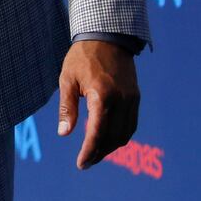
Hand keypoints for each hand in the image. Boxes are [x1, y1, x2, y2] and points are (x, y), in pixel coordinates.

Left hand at [57, 39, 139, 169]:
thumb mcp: (67, 79)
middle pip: (112, 138)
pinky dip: (120, 136)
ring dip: (110, 148)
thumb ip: (67, 107)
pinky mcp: (136, 97)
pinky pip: (131, 124)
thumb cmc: (82, 57)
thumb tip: (64, 133)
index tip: (81, 164)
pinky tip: (108, 140)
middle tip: (85, 162)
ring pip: (125, 134)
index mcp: (102, 95)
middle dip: (99, 153)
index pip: (97, 133)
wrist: (107, 36)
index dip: (89, 151)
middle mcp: (121, 100)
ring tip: (95, 154)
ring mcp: (132, 99)